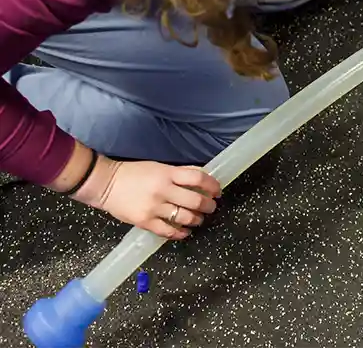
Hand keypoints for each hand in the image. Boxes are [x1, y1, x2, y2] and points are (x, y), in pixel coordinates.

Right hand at [74, 154, 220, 239]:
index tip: (217, 191)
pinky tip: (185, 232)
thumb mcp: (159, 167)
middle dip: (208, 206)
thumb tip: (201, 177)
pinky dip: (180, 233)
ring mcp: (154, 207)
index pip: (198, 178)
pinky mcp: (144, 222)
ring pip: (184, 217)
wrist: (106, 184)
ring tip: (199, 220)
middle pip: (195, 201)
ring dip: (197, 220)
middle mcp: (163, 190)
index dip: (212, 185)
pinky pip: (168, 231)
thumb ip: (179, 173)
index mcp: (168, 174)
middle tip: (211, 208)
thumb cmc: (134, 173)